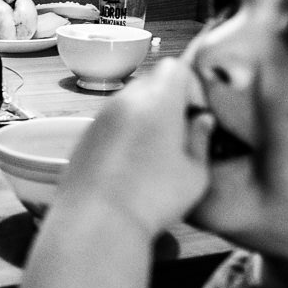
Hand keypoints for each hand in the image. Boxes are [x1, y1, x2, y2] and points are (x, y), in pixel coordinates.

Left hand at [50, 57, 212, 237]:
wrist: (97, 221)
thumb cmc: (152, 198)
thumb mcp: (195, 174)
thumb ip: (202, 140)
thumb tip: (202, 122)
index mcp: (158, 101)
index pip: (175, 66)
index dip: (190, 85)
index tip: (194, 114)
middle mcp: (126, 100)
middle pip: (151, 81)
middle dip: (168, 100)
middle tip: (178, 134)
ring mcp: (101, 116)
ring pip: (130, 102)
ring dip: (145, 117)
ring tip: (153, 154)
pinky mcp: (85, 135)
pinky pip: (111, 121)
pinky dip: (124, 132)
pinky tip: (129, 165)